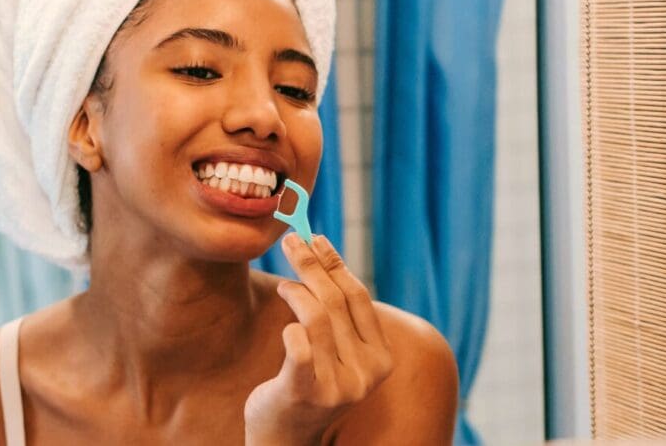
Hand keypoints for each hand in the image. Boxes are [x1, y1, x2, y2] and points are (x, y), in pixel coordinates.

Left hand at [244, 234, 393, 445]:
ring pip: (316, 317)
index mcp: (381, 358)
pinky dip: (290, 326)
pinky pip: (298, 344)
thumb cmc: (310, 382)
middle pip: (336, 301)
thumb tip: (322, 251)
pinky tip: (286, 325)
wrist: (286, 437)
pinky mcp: (305, 393)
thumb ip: (339, 314)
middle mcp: (366, 373)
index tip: (317, 239)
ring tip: (284, 286)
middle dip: (311, 265)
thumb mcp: (337, 350)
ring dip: (296, 291)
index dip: (336, 263)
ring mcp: (337, 386)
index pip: (359, 297)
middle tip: (291, 241)